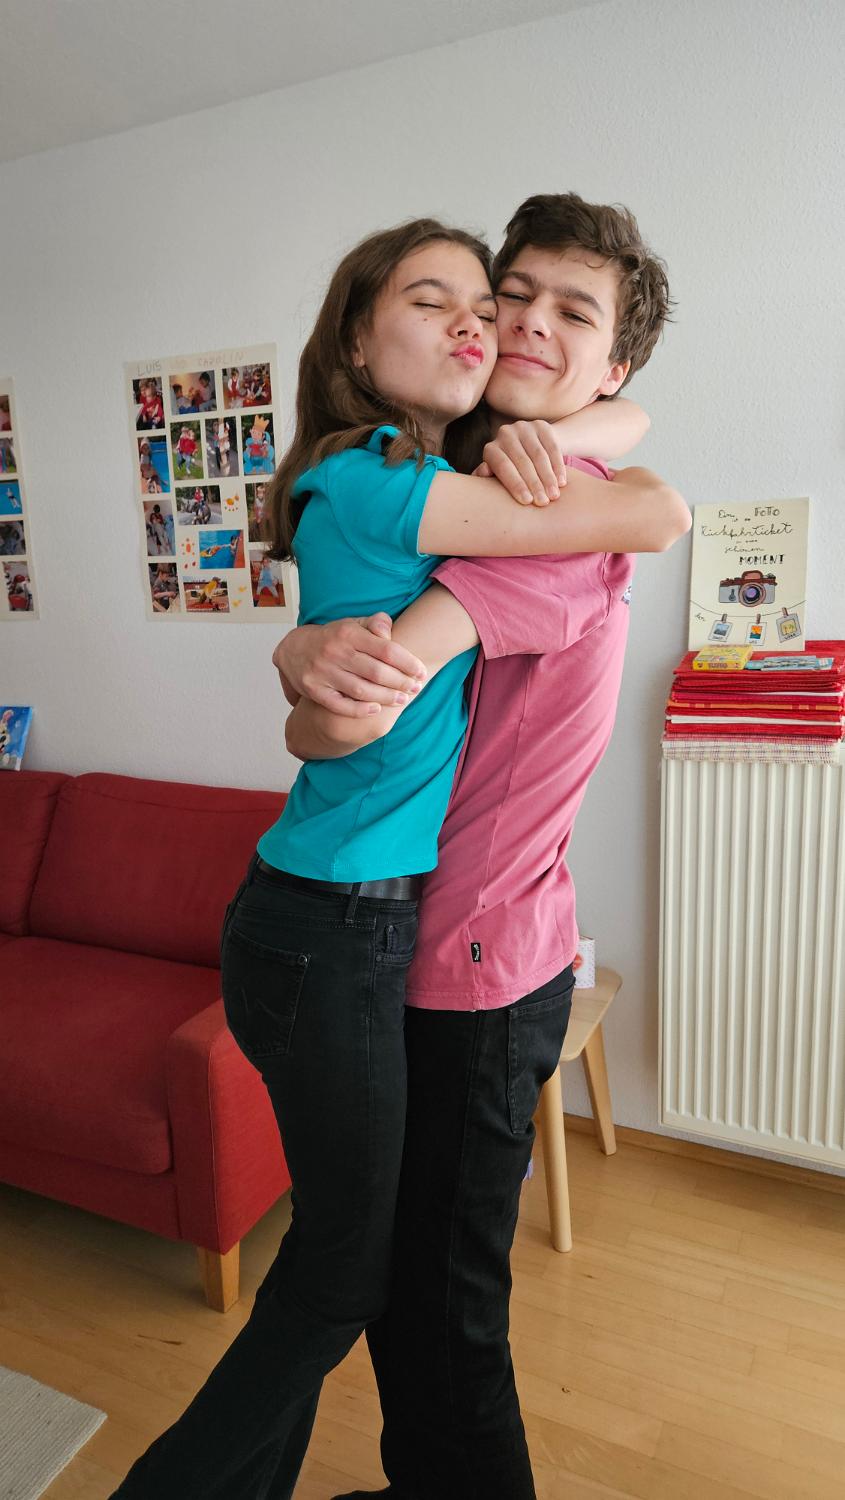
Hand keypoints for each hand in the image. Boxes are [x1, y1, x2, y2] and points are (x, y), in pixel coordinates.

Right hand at [272, 615, 426, 717]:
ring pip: (361, 690)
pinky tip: (376, 710)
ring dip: (386, 697)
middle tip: (416, 689)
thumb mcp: (353, 624)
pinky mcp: (314, 690)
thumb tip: (389, 631)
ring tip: (402, 700)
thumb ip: (375, 624)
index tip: (421, 672)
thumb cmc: (333, 638)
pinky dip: (359, 710)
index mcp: (348, 634)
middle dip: (400, 682)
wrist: (293, 650)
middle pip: (376, 672)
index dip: (407, 663)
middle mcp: (335, 652)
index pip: (386, 649)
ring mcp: (323, 672)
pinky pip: (339, 705)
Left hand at [473, 420, 567, 505]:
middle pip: (522, 462)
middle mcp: (505, 434)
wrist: (531, 448)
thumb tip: (482, 474)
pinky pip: (552, 448)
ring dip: (548, 478)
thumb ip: (489, 478)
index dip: (515, 484)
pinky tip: (562, 482)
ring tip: (554, 496)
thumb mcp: (498, 476)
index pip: (503, 467)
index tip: (527, 502)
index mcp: (491, 449)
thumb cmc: (510, 472)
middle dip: (534, 484)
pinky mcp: (541, 426)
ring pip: (539, 456)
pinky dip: (558, 467)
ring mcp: (523, 427)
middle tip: (543, 502)